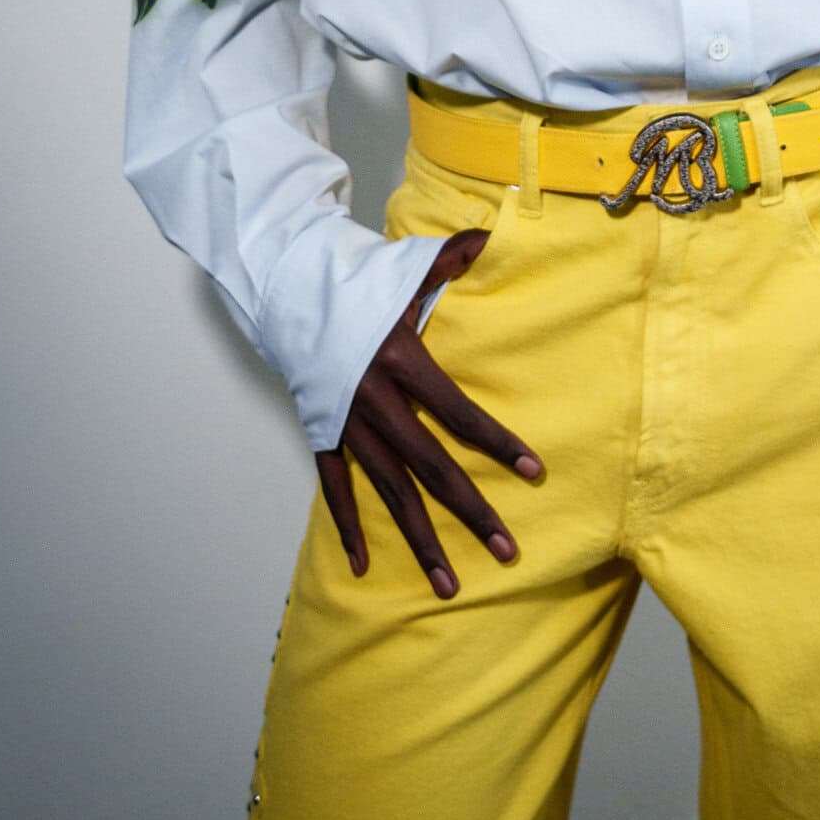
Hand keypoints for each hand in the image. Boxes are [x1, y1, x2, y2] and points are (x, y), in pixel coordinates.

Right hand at [313, 229, 543, 599]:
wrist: (287, 288)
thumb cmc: (358, 278)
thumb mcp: (407, 265)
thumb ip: (456, 255)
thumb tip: (498, 235)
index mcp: (400, 361)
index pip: (458, 412)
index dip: (497, 443)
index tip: (533, 472)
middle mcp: (373, 401)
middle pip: (430, 467)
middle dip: (470, 512)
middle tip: (508, 552)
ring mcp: (345, 424)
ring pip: (388, 492)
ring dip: (419, 540)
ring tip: (450, 584)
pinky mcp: (321, 433)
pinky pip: (335, 488)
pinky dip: (348, 526)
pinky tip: (363, 565)